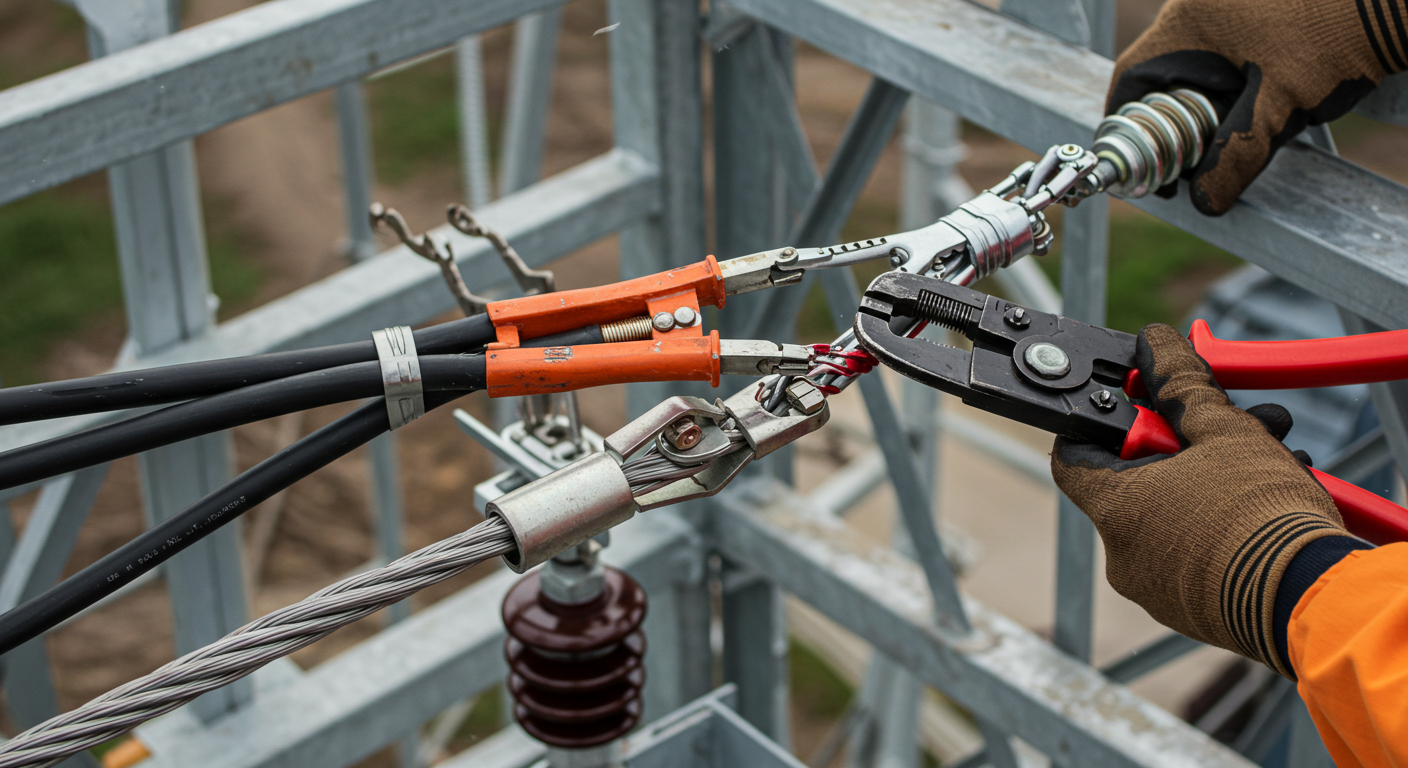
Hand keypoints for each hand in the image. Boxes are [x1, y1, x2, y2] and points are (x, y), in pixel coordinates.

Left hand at [1051, 324, 1346, 676]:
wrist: (1316, 600)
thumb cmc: (1264, 518)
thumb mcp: (1225, 431)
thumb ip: (1182, 384)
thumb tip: (1158, 346)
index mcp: (1115, 510)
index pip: (1072, 455)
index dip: (1099, 421)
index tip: (1134, 400)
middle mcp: (1123, 555)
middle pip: (1134, 480)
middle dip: (1182, 442)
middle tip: (1225, 419)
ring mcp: (1157, 588)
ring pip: (1173, 513)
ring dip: (1214, 475)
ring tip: (1270, 453)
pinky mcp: (1195, 609)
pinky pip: (1196, 549)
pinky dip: (1223, 518)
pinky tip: (1271, 498)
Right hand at [1109, 0, 1398, 214]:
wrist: (1399, 0)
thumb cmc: (1337, 37)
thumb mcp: (1279, 107)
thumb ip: (1236, 156)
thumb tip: (1205, 202)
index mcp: (1191, 20)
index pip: (1132, 77)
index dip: (1127, 124)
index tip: (1138, 158)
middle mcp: (1205, 3)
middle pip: (1165, 73)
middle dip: (1170, 121)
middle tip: (1185, 162)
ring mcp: (1235, 4)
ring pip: (1201, 65)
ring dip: (1205, 106)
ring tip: (1225, 142)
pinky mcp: (1266, 10)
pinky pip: (1232, 53)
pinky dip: (1234, 87)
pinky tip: (1257, 110)